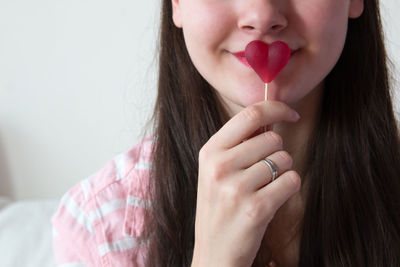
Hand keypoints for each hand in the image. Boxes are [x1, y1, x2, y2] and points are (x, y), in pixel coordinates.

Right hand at [191, 100, 300, 266]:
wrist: (214, 253)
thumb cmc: (219, 207)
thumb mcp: (215, 171)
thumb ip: (238, 143)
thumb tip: (271, 116)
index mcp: (209, 152)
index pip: (250, 115)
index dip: (276, 108)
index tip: (291, 113)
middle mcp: (219, 166)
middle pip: (272, 138)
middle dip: (277, 151)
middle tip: (264, 171)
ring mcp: (236, 188)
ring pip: (284, 159)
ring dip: (282, 172)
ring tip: (264, 188)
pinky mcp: (255, 208)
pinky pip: (291, 180)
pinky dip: (289, 187)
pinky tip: (273, 198)